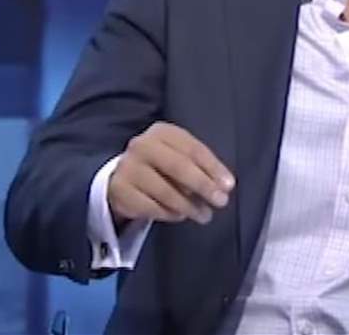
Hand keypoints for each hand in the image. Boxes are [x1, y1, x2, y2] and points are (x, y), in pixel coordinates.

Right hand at [107, 121, 234, 224]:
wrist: (123, 177)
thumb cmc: (162, 165)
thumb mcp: (180, 156)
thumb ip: (201, 167)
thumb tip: (224, 185)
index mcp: (163, 132)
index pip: (193, 149)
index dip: (213, 168)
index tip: (229, 186)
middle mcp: (142, 145)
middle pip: (179, 167)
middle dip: (203, 186)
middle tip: (221, 201)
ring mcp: (128, 167)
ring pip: (165, 191)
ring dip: (189, 206)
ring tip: (204, 215)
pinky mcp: (119, 190)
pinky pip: (151, 207)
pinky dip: (169, 214)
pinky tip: (180, 216)